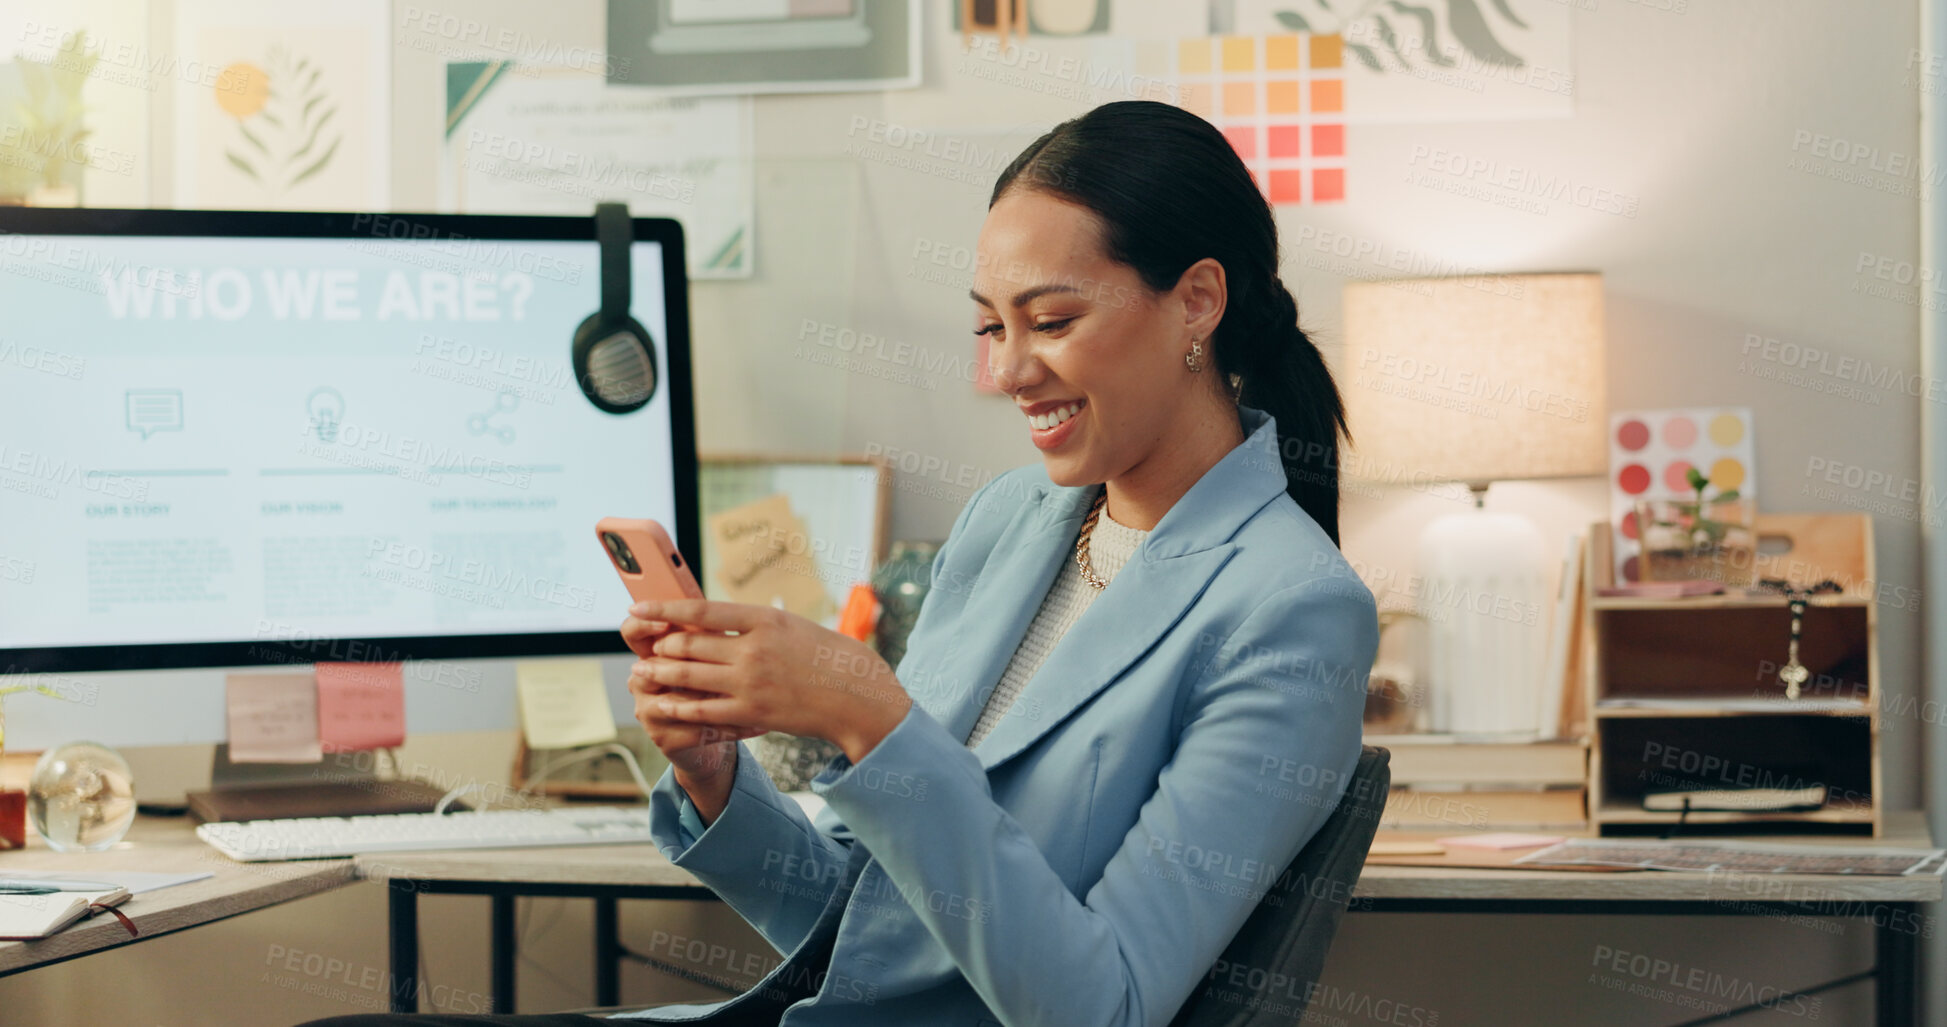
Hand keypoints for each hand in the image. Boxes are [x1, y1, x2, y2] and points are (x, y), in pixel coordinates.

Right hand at [622, 610, 761, 819]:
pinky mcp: (664, 737)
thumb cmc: (716, 679)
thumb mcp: (712, 652)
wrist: (714, 729)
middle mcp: (641, 680)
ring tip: (755, 698)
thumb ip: (709, 635)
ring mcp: (648, 710)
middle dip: (690, 666)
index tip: (665, 623)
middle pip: (654, 667)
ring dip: (719, 700)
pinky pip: (698, 731)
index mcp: (650, 651)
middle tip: (727, 663)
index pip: (633, 631)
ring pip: (679, 703)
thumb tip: (727, 616)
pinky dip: (733, 728)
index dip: (644, 625)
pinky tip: (759, 725)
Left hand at [629, 599, 912, 764]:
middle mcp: (753, 649)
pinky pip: (704, 710)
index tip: (639, 607)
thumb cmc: (823, 654)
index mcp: (763, 619)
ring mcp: (751, 683)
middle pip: (689, 643)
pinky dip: (679, 706)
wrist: (854, 693)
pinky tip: (663, 704)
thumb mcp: (789, 624)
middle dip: (659, 645)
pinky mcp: (752, 714)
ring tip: (643, 672)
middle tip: (643, 645)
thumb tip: (708, 620)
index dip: (664, 609)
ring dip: (660, 673)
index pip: (701, 609)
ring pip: (689, 676)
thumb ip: (750, 623)